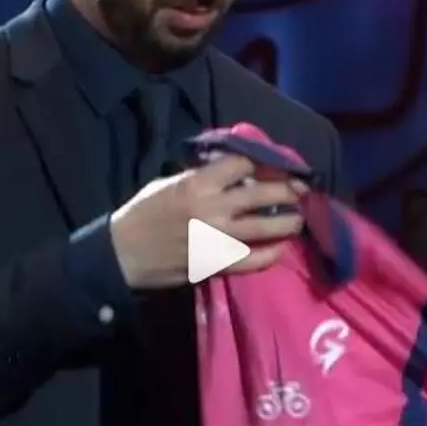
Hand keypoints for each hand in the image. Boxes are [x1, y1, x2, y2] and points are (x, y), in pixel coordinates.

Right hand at [108, 154, 305, 287]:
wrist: (123, 253)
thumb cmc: (143, 212)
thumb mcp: (169, 182)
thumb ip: (201, 176)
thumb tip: (232, 172)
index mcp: (200, 182)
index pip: (244, 163)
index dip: (264, 162)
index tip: (277, 164)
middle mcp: (214, 207)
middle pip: (265, 192)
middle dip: (290, 189)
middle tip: (303, 190)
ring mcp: (218, 238)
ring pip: (267, 226)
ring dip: (289, 221)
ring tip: (299, 218)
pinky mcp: (217, 263)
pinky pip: (253, 260)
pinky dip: (271, 254)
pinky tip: (281, 248)